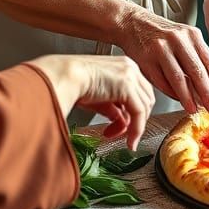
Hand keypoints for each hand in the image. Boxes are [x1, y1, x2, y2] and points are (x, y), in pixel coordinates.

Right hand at [32, 55, 154, 150]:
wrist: (63, 76)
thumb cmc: (72, 83)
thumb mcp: (98, 98)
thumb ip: (112, 107)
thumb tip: (121, 121)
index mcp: (124, 66)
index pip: (139, 92)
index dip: (135, 112)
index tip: (126, 127)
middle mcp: (131, 68)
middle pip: (145, 99)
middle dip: (136, 120)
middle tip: (125, 135)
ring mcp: (131, 76)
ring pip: (144, 107)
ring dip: (136, 128)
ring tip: (125, 141)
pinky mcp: (128, 87)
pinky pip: (139, 113)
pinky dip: (137, 130)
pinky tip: (130, 142)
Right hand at [117, 8, 208, 114]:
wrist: (134, 23)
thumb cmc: (163, 35)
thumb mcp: (184, 39)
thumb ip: (197, 60)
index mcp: (193, 35)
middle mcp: (179, 40)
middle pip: (198, 72)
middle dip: (208, 95)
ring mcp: (162, 48)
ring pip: (179, 78)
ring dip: (188, 98)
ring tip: (195, 110)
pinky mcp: (146, 57)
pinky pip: (161, 80)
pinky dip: (171, 93)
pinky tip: (178, 101)